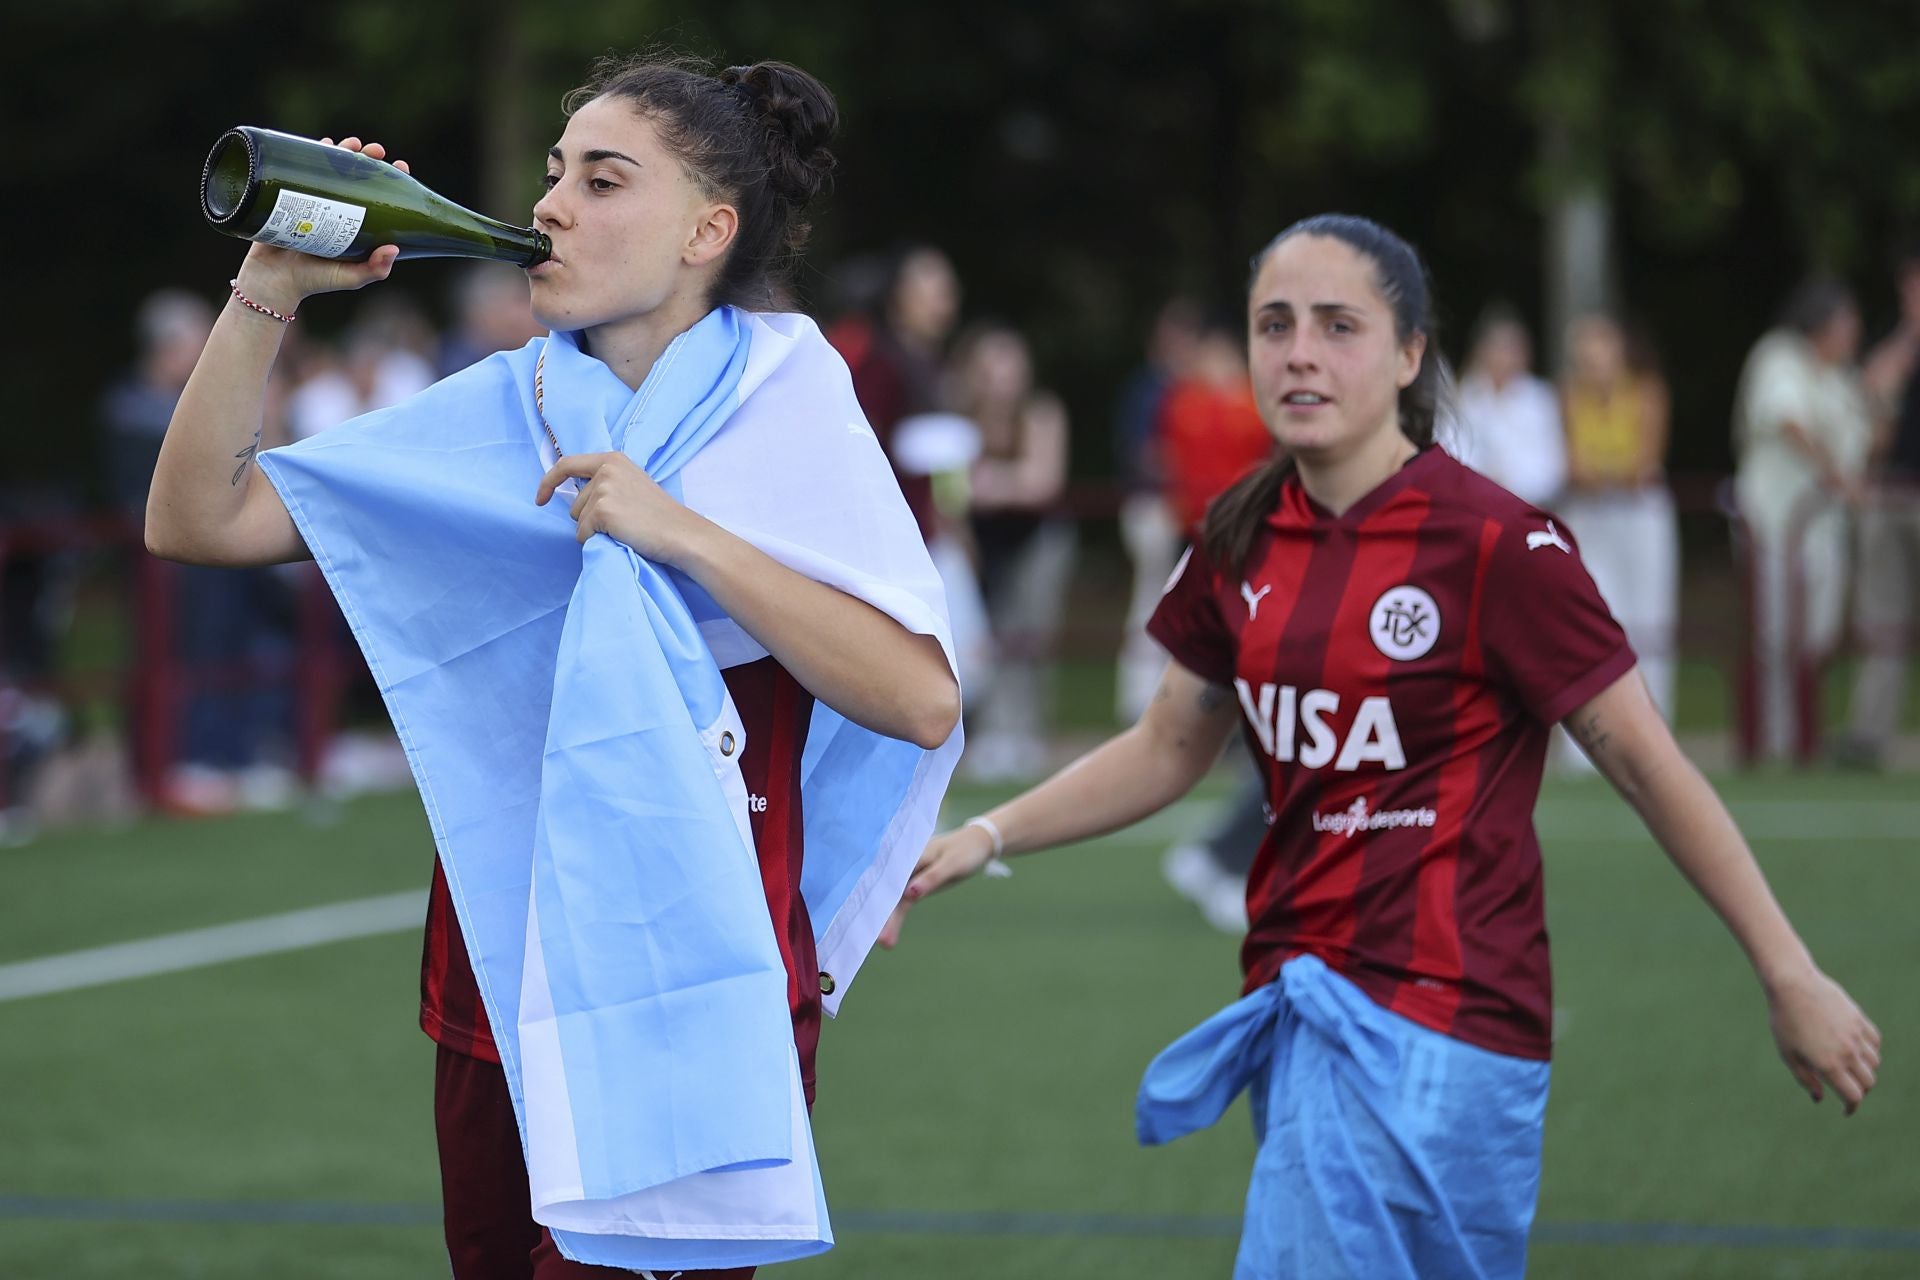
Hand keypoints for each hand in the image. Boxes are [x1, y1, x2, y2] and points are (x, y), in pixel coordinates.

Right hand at [231, 136, 406, 312]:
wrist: (270, 281)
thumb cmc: (313, 282)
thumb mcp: (349, 277)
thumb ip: (374, 269)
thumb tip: (394, 249)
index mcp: (355, 225)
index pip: (377, 196)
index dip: (390, 179)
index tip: (400, 166)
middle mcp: (336, 209)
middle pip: (355, 177)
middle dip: (367, 160)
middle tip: (377, 151)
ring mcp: (312, 201)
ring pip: (330, 169)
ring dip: (343, 151)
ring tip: (353, 144)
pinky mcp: (289, 196)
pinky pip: (301, 169)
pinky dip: (311, 153)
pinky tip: (323, 143)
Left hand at [535, 451, 707, 561]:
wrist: (681, 533)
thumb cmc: (660, 515)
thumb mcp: (632, 484)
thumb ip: (607, 481)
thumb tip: (574, 495)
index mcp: (613, 459)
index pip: (566, 464)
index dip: (548, 482)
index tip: (540, 498)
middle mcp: (605, 469)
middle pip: (574, 502)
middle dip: (589, 518)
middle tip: (622, 522)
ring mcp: (603, 490)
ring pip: (577, 520)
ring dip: (594, 530)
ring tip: (624, 528)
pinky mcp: (602, 511)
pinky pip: (582, 534)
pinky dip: (596, 540)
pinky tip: (621, 537)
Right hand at [875, 823, 997, 949]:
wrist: (977, 843)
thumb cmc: (965, 851)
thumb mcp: (953, 864)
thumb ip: (931, 877)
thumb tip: (909, 893)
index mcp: (911, 855)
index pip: (891, 879)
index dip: (880, 899)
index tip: (872, 919)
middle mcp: (906, 865)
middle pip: (890, 891)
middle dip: (883, 915)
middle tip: (880, 941)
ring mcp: (909, 874)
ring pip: (895, 898)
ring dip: (889, 920)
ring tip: (885, 944)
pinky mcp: (915, 883)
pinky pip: (902, 901)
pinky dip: (896, 916)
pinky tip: (888, 934)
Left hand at [1766, 967, 1880, 1114]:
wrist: (1792, 985)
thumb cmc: (1785, 1021)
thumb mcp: (1788, 1055)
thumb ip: (1806, 1080)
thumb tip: (1819, 1099)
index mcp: (1829, 1065)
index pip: (1853, 1096)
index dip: (1851, 1108)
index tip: (1845, 1110)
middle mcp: (1847, 1052)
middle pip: (1868, 1083)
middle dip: (1859, 1090)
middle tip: (1845, 1088)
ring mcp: (1856, 1035)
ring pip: (1874, 1063)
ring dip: (1865, 1070)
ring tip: (1848, 1067)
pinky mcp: (1860, 1020)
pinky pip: (1875, 1042)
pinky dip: (1870, 1050)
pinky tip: (1856, 1049)